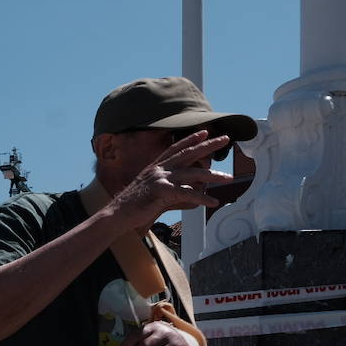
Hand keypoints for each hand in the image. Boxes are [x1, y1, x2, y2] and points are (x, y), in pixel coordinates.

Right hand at [109, 131, 233, 229]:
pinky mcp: (162, 191)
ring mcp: (160, 179)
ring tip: (228, 178)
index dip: (190, 140)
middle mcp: (158, 169)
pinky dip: (202, 199)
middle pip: (188, 154)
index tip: (204, 132)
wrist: (116, 214)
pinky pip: (187, 194)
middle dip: (208, 145)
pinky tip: (213, 202)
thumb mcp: (148, 191)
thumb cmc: (131, 205)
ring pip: (192, 173)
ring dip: (212, 175)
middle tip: (225, 139)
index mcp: (155, 167)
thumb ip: (166, 188)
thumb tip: (181, 193)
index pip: (175, 148)